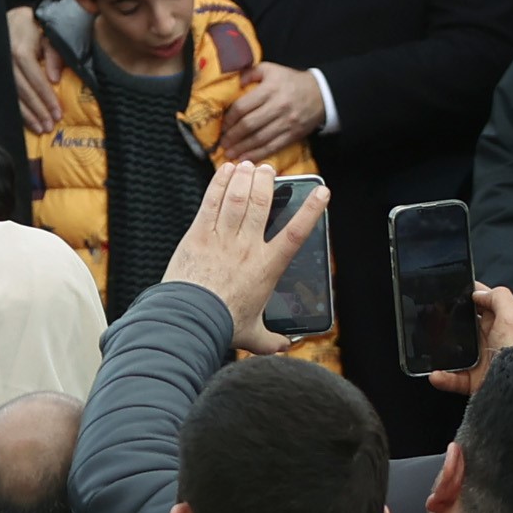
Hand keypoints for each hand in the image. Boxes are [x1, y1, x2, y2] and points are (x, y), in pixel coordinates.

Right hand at [10, 5, 59, 135]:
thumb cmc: (34, 27)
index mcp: (20, 50)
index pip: (36, 78)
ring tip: (40, 128)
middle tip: (50, 126)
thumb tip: (55, 79)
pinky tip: (26, 121)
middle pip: (23, 90)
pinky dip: (16, 109)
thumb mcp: (48, 36)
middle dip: (38, 110)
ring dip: (27, 114)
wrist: (10, 18)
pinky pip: (5, 94)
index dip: (47, 97)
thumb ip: (54, 55)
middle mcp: (6, 60)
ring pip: (12, 95)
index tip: (58, 113)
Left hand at [162, 159, 324, 355]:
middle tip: (269, 170)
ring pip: (237, 197)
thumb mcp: (255, 336)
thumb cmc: (223, 325)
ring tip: (250, 166)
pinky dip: (219, 183)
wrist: (190, 318)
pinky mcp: (198, 234)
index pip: (296, 234)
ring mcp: (222, 238)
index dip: (311, 210)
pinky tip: (225, 171)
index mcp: (267, 268)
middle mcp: (247, 247)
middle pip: (261, 204)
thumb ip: (272, 339)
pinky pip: (211, 201)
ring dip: (245, 177)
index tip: (322, 192)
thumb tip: (284, 346)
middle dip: (267, 182)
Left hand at [215, 65, 326, 161]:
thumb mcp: (270, 69)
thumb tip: (234, 82)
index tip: (222, 125)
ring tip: (229, 154)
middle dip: (233, 136)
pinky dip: (258, 155)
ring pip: (260, 139)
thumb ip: (250, 73)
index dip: (229, 119)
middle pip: (249, 125)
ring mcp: (286, 123)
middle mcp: (277, 107)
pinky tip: (246, 159)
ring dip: (242, 148)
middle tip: (222, 143)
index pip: (243, 107)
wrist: (322, 94)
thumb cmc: (291, 81)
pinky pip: (273, 147)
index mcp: (269, 90)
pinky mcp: (293, 135)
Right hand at [426, 283, 512, 395]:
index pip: (483, 306)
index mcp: (502, 324)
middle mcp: (492, 342)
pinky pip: (454, 378)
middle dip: (450, 322)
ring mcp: (482, 362)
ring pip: (455, 352)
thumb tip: (477, 293)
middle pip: (466, 327)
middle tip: (433, 315)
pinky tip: (436, 374)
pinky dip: (443, 377)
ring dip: (440, 350)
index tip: (451, 291)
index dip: (469, 297)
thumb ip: (498, 297)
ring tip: (428, 346)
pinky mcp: (475, 381)